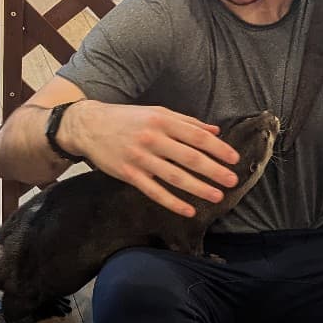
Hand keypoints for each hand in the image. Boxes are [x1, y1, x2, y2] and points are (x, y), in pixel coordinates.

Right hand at [60, 101, 239, 216]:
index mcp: (162, 120)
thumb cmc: (126, 118)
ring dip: (198, 188)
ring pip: (175, 177)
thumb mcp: (156, 112)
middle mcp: (152, 138)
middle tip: (232, 181)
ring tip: (217, 196)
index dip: (218, 149)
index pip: (196, 136)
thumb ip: (186, 122)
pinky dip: (173, 203)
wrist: (88, 125)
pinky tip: (189, 210)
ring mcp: (140, 158)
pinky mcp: (129, 175)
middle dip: (214, 171)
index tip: (234, 159)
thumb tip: (215, 132)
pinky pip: (155, 192)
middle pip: (190, 158)